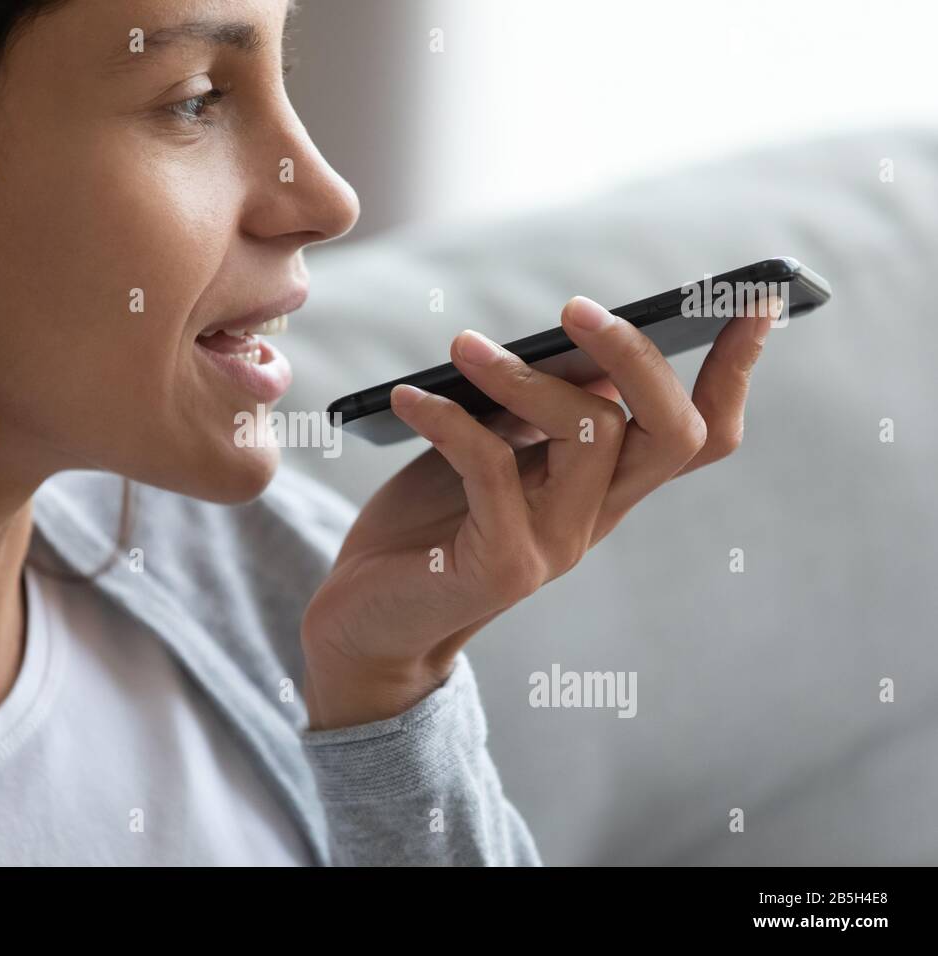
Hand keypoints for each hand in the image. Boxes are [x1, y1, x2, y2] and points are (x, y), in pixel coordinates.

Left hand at [301, 294, 779, 729]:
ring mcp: (555, 546)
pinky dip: (449, 419)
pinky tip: (407, 398)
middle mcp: (596, 518)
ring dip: (523, 377)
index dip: (737, 371)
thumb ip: (531, 408)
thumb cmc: (428, 525)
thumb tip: (571, 339)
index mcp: (605, 486)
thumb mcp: (488, 450)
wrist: (368, 619)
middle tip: (575, 308)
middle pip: (673, 434)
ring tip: (462, 346)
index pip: (698, 435)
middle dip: (636, 358)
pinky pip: (492, 467)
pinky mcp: (501, 565)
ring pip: (588, 436)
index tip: (755, 300)